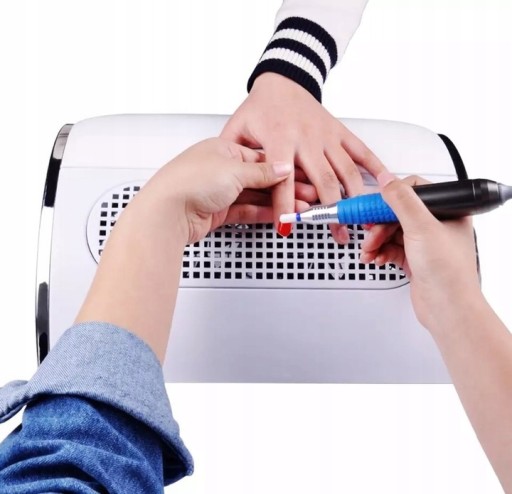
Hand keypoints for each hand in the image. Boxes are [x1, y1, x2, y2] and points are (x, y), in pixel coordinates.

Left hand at [140, 137, 306, 244]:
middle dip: (284, 187)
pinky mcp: (217, 212)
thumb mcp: (233, 170)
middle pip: (259, 178)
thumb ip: (262, 172)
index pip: (260, 157)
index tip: (302, 175)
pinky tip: (278, 215)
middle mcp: (220, 169)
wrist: (166, 213)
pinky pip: (246, 211)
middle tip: (307, 194)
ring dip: (277, 202)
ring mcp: (218, 192)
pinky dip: (263, 213)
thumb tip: (282, 168)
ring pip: (254, 196)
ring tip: (298, 208)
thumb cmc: (188, 182)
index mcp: (222, 149)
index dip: (283, 168)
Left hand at [221, 72, 385, 242]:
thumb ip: (234, 155)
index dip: (284, 206)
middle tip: (334, 232)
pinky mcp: (339, 132)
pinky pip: (361, 151)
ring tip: (356, 221)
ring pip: (346, 171)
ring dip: (353, 199)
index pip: (282, 180)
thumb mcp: (237, 129)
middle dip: (330, 211)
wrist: (283, 78)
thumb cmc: (260, 106)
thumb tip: (228, 182)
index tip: (286, 226)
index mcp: (280, 138)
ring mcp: (326, 136)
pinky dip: (375, 168)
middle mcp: (306, 138)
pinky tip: (383, 184)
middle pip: (323, 181)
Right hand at [360, 173, 481, 332]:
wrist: (447, 309)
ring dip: (376, 240)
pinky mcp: (415, 259)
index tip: (372, 205)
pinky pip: (390, 248)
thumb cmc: (448, 272)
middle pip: (397, 213)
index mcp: (447, 211)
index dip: (390, 198)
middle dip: (379, 224)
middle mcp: (437, 225)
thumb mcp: (421, 227)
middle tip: (368, 230)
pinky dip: (379, 252)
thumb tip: (387, 180)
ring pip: (391, 232)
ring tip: (369, 249)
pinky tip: (375, 257)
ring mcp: (425, 243)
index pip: (413, 191)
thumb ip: (402, 200)